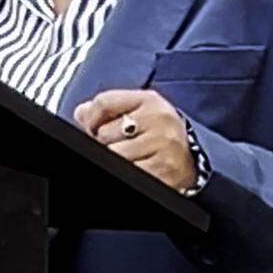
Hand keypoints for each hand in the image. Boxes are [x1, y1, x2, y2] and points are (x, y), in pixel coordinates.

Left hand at [74, 88, 196, 192]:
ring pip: (113, 154)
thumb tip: (81, 112)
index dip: (91, 119)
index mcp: (150, 101)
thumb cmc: (160, 138)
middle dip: (106, 143)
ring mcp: (163, 145)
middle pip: (104, 132)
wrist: (190, 164)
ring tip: (132, 158)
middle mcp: (159, 120)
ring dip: (117, 160)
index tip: (92, 128)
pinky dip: (128, 171)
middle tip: (123, 147)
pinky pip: (128, 171)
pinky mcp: (163, 170)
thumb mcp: (139, 115)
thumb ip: (109, 110)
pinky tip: (138, 167)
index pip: (103, 103)